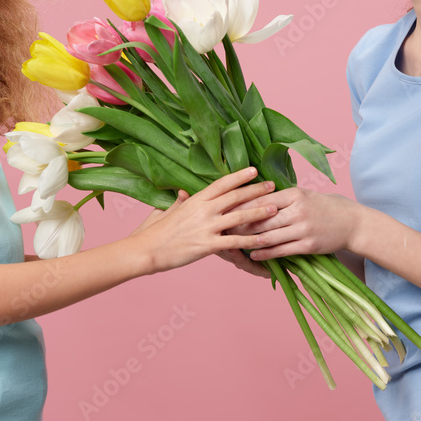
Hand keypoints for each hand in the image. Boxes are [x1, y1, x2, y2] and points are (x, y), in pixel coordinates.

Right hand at [129, 167, 276, 273]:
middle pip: (235, 196)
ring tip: (275, 209)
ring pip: (239, 216)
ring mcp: (206, 227)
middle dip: (256, 190)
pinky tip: (265, 240)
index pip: (221, 183)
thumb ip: (179, 202)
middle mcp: (203, 210)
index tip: (254, 170)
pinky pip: (235, 242)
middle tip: (273, 185)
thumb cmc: (153, 231)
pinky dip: (251, 240)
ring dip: (259, 212)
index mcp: (195, 199)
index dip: (239, 176)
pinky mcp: (207, 245)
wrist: (145, 250)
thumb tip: (184, 193)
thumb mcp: (166, 210)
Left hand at [227, 187, 363, 260]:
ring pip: (269, 236)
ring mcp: (303, 229)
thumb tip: (253, 197)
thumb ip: (281, 197)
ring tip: (233, 243)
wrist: (351, 222)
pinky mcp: (308, 245)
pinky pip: (281, 250)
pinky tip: (252, 254)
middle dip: (240, 224)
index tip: (226, 209)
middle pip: (262, 219)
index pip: (262, 199)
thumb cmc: (324, 206)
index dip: (242, 205)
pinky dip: (265, 253)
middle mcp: (298, 210)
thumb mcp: (304, 195)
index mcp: (294, 194)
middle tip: (222, 228)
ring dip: (249, 241)